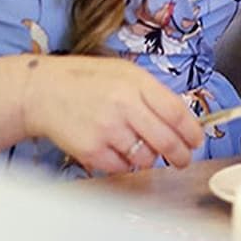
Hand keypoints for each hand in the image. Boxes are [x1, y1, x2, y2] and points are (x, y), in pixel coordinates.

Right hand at [20, 54, 204, 173]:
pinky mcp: (91, 151)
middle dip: (180, 155)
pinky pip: (121, 168)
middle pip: (166, 141)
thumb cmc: (85, 80)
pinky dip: (125, 164)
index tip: (197, 140)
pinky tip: (117, 149)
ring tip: (140, 147)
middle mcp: (124, 107)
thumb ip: (153, 92)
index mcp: (136, 84)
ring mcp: (107, 130)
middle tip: (183, 159)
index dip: (192, 131)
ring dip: (149, 158)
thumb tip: (181, 117)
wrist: (43, 91)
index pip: (176, 113)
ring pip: (145, 158)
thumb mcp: (125, 72)